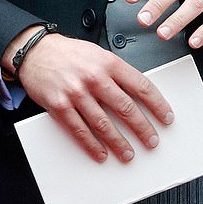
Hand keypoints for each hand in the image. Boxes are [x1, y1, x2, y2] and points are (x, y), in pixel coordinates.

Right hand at [15, 34, 173, 163]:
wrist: (36, 50)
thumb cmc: (68, 52)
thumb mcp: (98, 54)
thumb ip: (116, 72)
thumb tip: (137, 94)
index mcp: (108, 62)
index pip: (141, 85)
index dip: (157, 104)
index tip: (166, 117)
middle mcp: (94, 77)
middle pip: (125, 108)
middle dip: (143, 128)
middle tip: (152, 140)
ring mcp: (77, 93)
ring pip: (104, 123)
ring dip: (119, 142)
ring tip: (129, 153)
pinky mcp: (60, 106)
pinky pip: (80, 130)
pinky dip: (92, 145)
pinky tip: (101, 153)